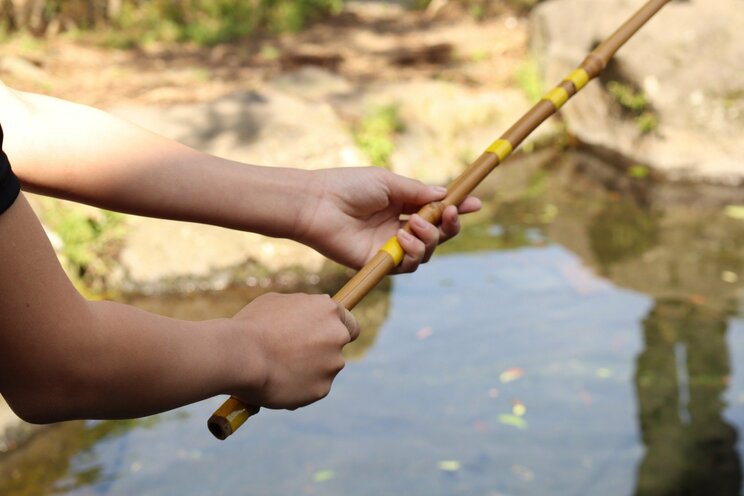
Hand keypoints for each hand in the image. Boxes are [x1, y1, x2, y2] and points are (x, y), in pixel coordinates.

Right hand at [230, 293, 358, 409]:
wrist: (240, 355)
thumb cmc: (252, 325)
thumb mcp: (277, 303)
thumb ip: (300, 309)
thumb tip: (307, 313)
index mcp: (329, 310)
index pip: (350, 324)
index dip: (337, 331)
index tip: (326, 338)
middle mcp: (337, 336)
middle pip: (337, 347)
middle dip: (321, 351)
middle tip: (295, 355)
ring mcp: (332, 364)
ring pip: (324, 369)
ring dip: (308, 370)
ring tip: (276, 368)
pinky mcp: (322, 389)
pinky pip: (312, 388)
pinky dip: (298, 388)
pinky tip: (276, 382)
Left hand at [294, 167, 480, 272]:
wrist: (318, 204)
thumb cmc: (348, 187)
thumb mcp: (389, 182)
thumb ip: (417, 191)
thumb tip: (445, 194)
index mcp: (402, 205)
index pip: (436, 211)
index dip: (456, 210)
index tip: (475, 204)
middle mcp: (399, 227)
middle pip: (438, 235)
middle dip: (449, 226)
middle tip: (448, 214)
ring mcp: (390, 246)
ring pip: (427, 252)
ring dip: (429, 238)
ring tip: (414, 224)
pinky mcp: (380, 263)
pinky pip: (409, 265)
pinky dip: (413, 252)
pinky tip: (402, 237)